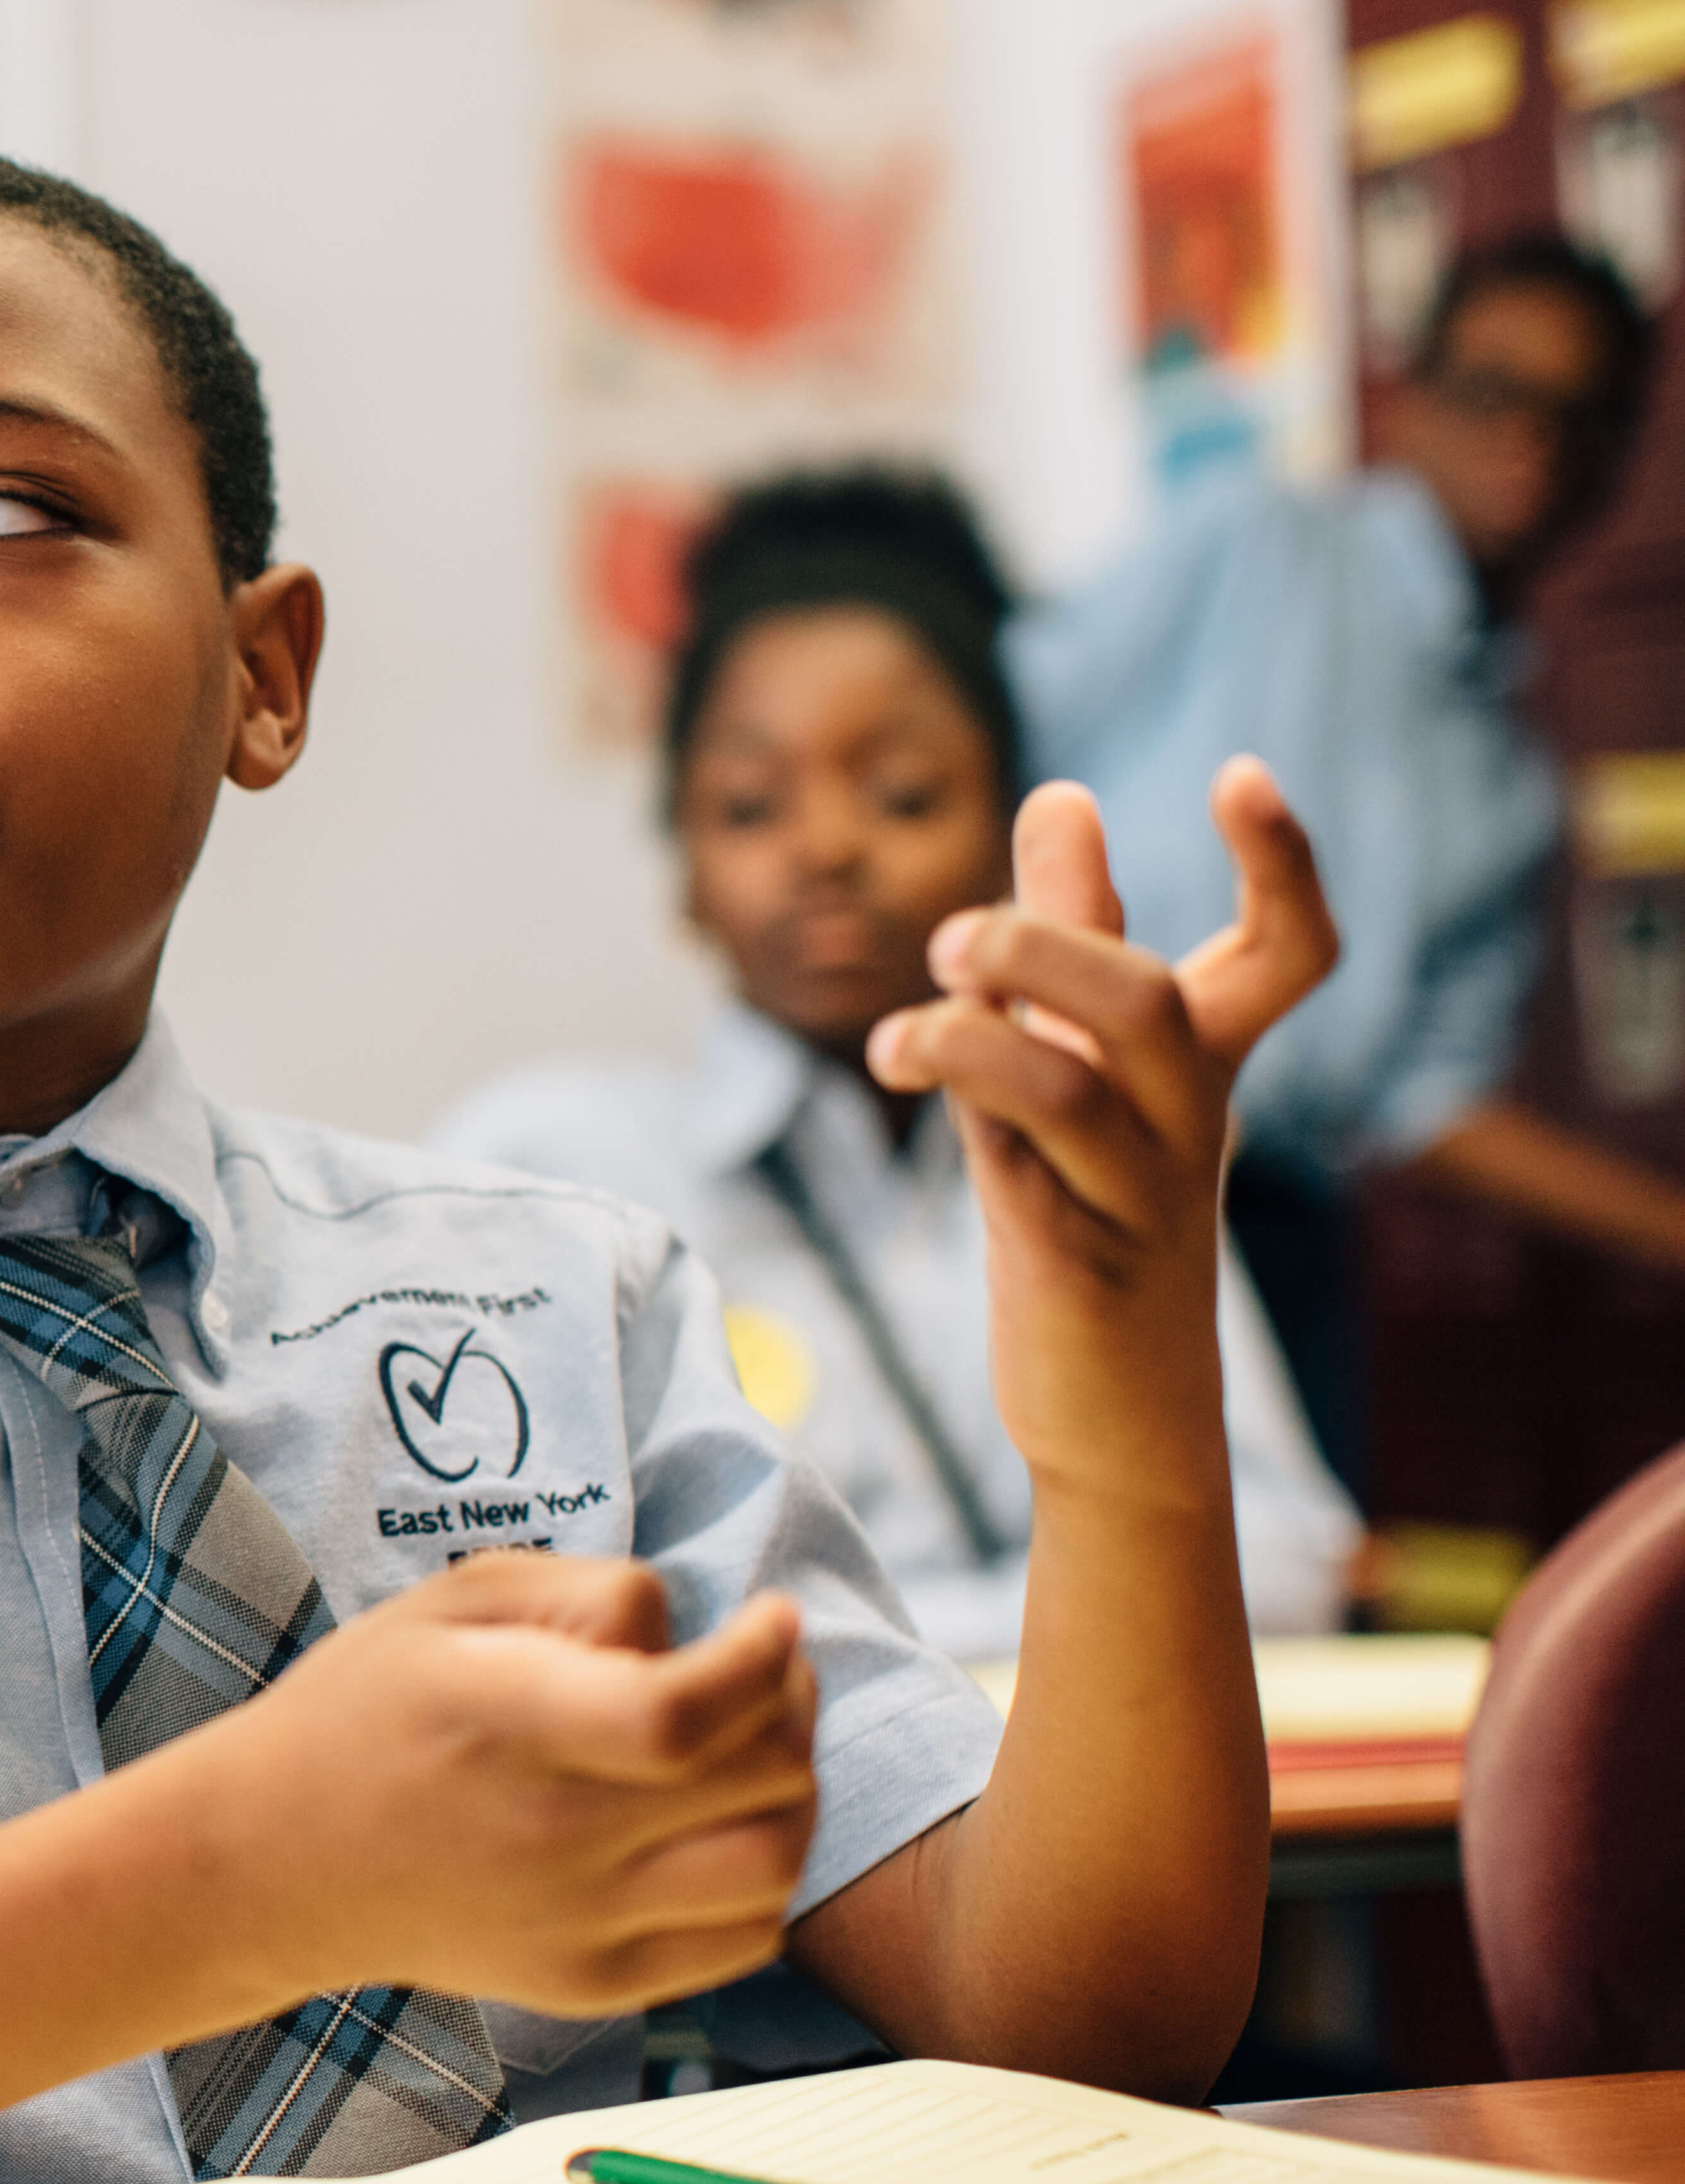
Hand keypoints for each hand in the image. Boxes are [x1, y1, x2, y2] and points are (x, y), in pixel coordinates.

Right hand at [140, 1553, 821, 2020]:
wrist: (274, 1862)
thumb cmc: (367, 1709)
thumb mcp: (450, 1604)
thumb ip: (586, 1593)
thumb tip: (696, 1631)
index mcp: (506, 1724)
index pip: (684, 1711)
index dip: (762, 1658)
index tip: (771, 1618)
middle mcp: (549, 1836)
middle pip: (755, 1780)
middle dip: (789, 1703)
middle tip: (766, 1668)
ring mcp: (576, 1923)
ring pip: (773, 1867)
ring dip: (795, 1797)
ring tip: (757, 1753)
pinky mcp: (591, 1982)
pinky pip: (742, 1938)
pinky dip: (766, 1879)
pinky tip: (721, 1829)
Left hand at [864, 759, 1336, 1497]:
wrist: (1121, 1411)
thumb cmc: (1097, 1208)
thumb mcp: (1086, 1061)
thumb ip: (1071, 933)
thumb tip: (1061, 793)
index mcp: (1203, 1064)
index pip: (1288, 953)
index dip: (1283, 863)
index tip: (1240, 772)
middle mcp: (1188, 1120)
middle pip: (1149, 1003)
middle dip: (1047, 944)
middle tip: (950, 936)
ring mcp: (1138, 1196)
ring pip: (1071, 1088)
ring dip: (972, 1037)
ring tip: (895, 1035)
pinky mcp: (1077, 1266)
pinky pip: (1021, 1171)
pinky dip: (962, 1108)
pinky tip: (904, 1063)